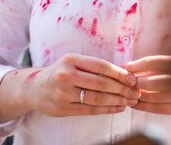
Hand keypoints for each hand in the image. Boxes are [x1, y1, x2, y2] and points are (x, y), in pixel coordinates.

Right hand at [26, 53, 140, 116]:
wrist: (34, 88)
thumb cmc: (61, 73)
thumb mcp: (73, 62)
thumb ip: (94, 67)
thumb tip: (124, 73)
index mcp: (71, 60)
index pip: (100, 66)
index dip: (119, 73)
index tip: (133, 79)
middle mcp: (66, 75)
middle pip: (100, 83)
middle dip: (122, 89)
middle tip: (136, 93)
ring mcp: (63, 93)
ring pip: (96, 98)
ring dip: (117, 100)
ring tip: (130, 101)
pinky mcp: (63, 108)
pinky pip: (90, 110)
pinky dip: (107, 109)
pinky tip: (118, 108)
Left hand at [122, 55, 170, 115]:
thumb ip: (161, 66)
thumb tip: (135, 68)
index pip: (157, 62)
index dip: (138, 65)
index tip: (125, 67)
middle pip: (156, 81)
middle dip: (139, 82)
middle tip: (128, 82)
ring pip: (157, 97)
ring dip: (140, 96)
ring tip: (129, 94)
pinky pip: (162, 109)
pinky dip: (146, 107)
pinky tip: (136, 105)